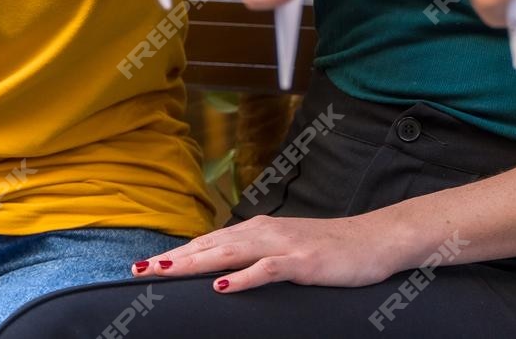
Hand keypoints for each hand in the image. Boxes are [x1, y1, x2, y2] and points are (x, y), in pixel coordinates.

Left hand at [134, 213, 398, 292]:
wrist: (375, 240)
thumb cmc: (332, 249)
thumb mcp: (288, 251)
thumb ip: (258, 256)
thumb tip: (226, 271)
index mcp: (260, 230)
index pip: (210, 242)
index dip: (177, 253)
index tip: (146, 265)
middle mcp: (266, 232)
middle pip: (211, 246)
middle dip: (174, 259)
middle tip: (139, 270)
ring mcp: (283, 245)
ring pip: (230, 252)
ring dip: (195, 263)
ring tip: (165, 272)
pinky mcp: (302, 260)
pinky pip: (267, 269)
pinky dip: (243, 277)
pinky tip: (223, 286)